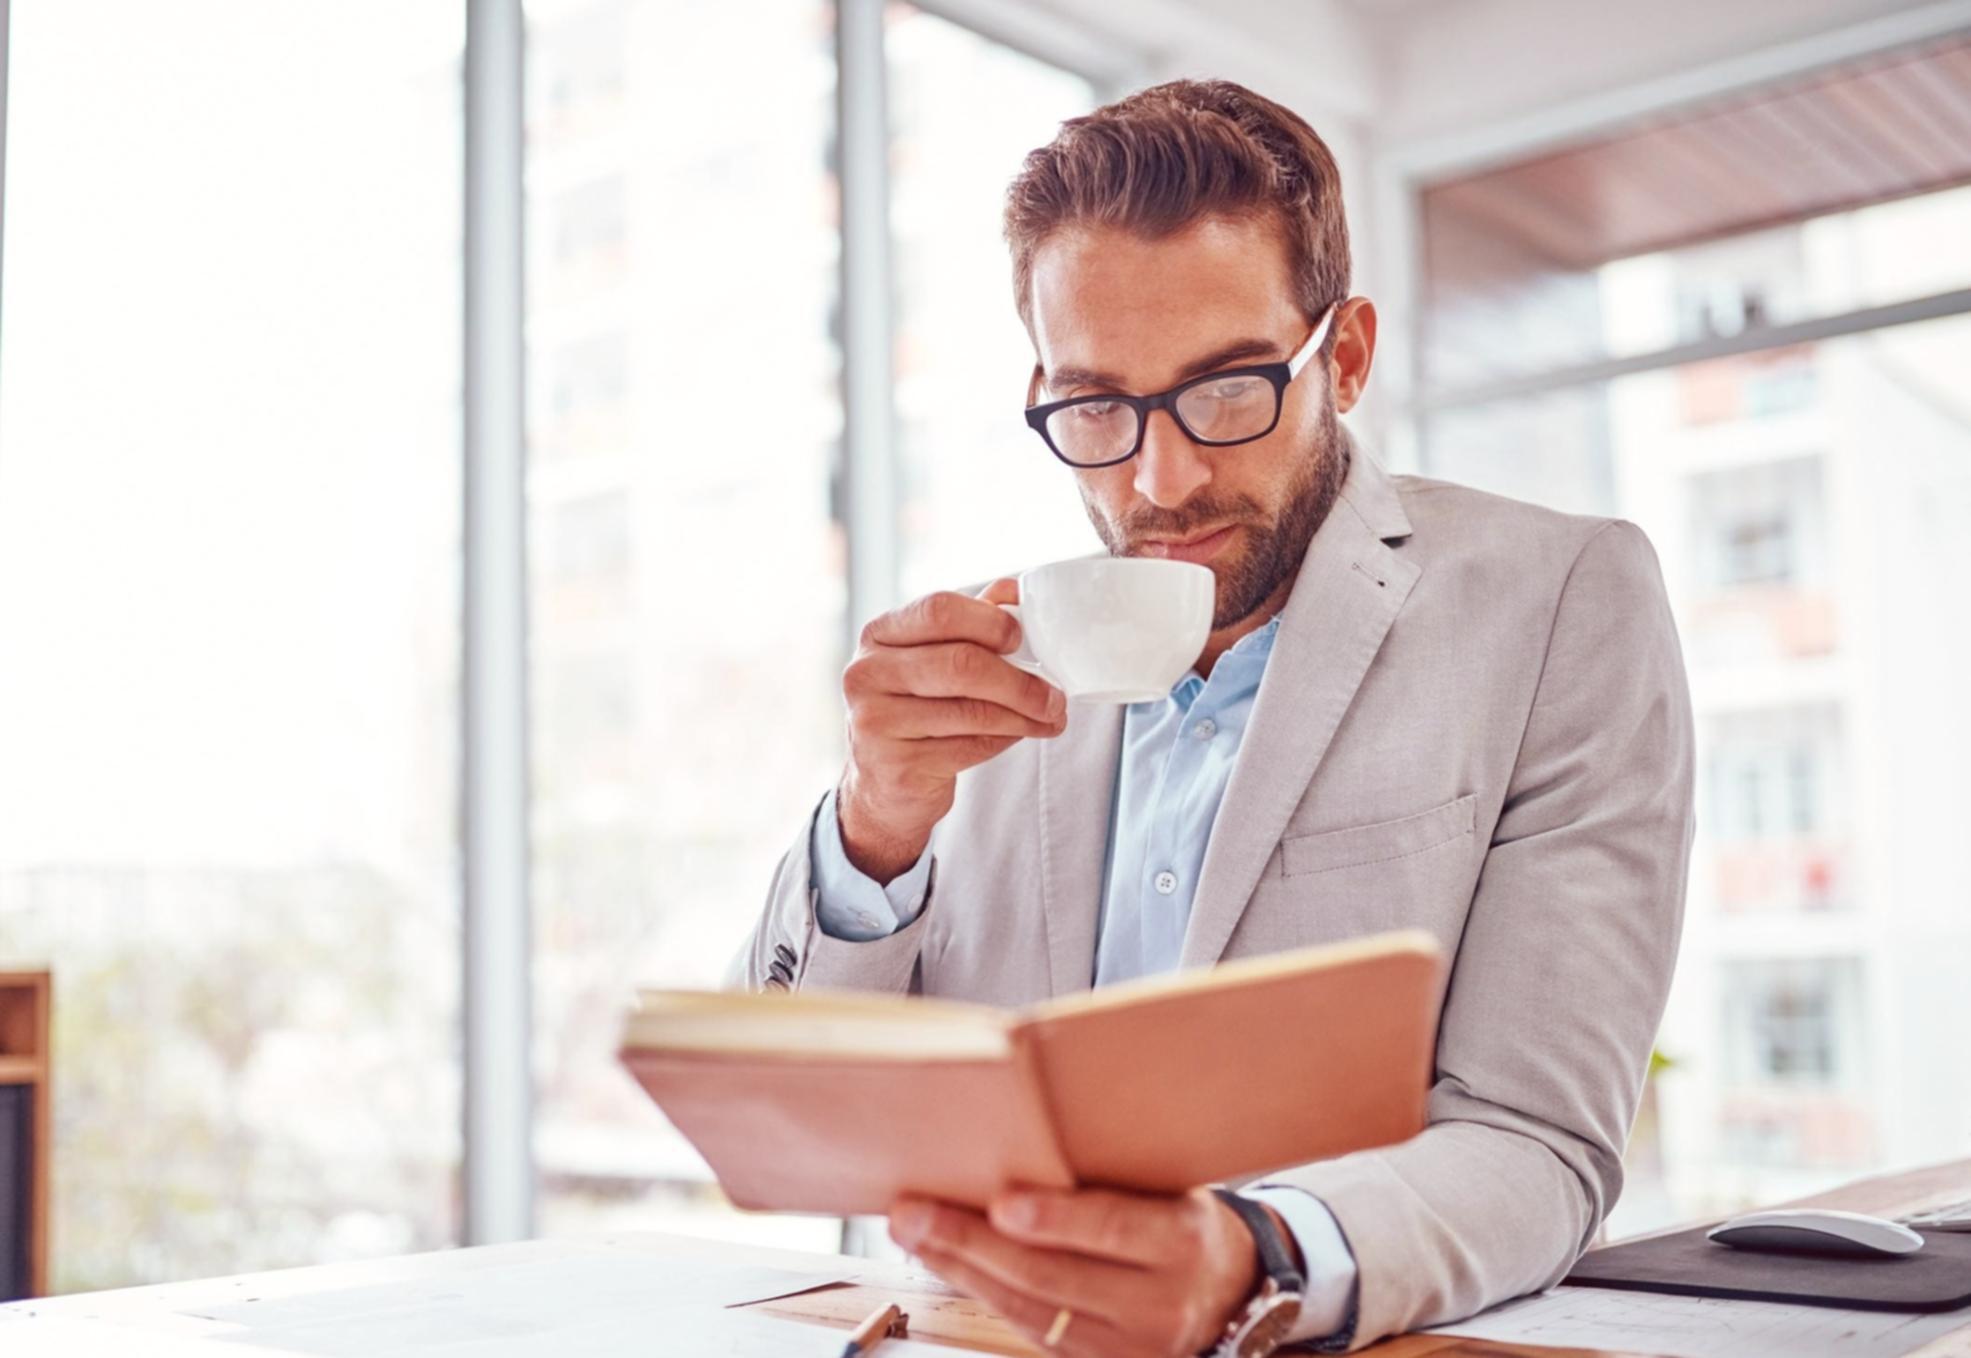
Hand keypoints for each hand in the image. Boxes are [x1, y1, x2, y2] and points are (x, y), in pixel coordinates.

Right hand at [839, 578, 1068, 881]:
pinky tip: (1022, 734)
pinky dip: (1006, 740)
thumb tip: (1014, 589)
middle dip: (1018, 680)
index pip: (939, 610)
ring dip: (1023, 715)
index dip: (990, 622)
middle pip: (960, 663)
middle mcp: (867, 674)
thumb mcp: (933, 657)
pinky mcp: (897, 766)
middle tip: (1054, 694)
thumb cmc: (917, 708)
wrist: (882, 782)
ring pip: (971, 711)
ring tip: (1051, 717)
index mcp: (879, 634)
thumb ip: (971, 622)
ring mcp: (876, 722)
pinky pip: (969, 748)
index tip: (1021, 639)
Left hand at [888, 1184, 1285, 1356]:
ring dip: (960, 1269)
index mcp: (1182, 1239)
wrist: (1227, 1290)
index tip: (1001, 1202)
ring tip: (913, 1233)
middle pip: (1053, 1274)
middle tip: (914, 1212)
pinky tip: (946, 1263)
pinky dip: (981, 1292)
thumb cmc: (1181, 1216)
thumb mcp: (1168, 1185)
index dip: (1056, 1217)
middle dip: (972, 1242)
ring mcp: (1131, 1343)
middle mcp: (1160, 1300)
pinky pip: (1029, 1329)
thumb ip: (1111, 1172)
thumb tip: (1022, 1128)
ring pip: (1030, 1308)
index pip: (1114, 1227)